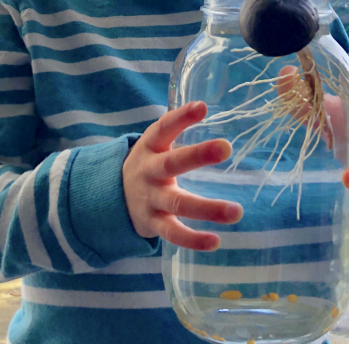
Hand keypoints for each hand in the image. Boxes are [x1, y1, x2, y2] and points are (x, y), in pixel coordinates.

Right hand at [122, 101, 242, 250]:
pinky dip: (193, 240)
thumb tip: (220, 109)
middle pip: (173, 163)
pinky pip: (172, 233)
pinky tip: (216, 241)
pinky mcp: (153, 223)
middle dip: (199, 155)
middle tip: (226, 147)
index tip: (202, 107)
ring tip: (236, 211)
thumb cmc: (150, 161)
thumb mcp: (157, 142)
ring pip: (178, 203)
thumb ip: (180, 128)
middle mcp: (149, 170)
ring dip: (207, 208)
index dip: (182, 117)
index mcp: (151, 145)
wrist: (112, 195)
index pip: (165, 127)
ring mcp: (150, 199)